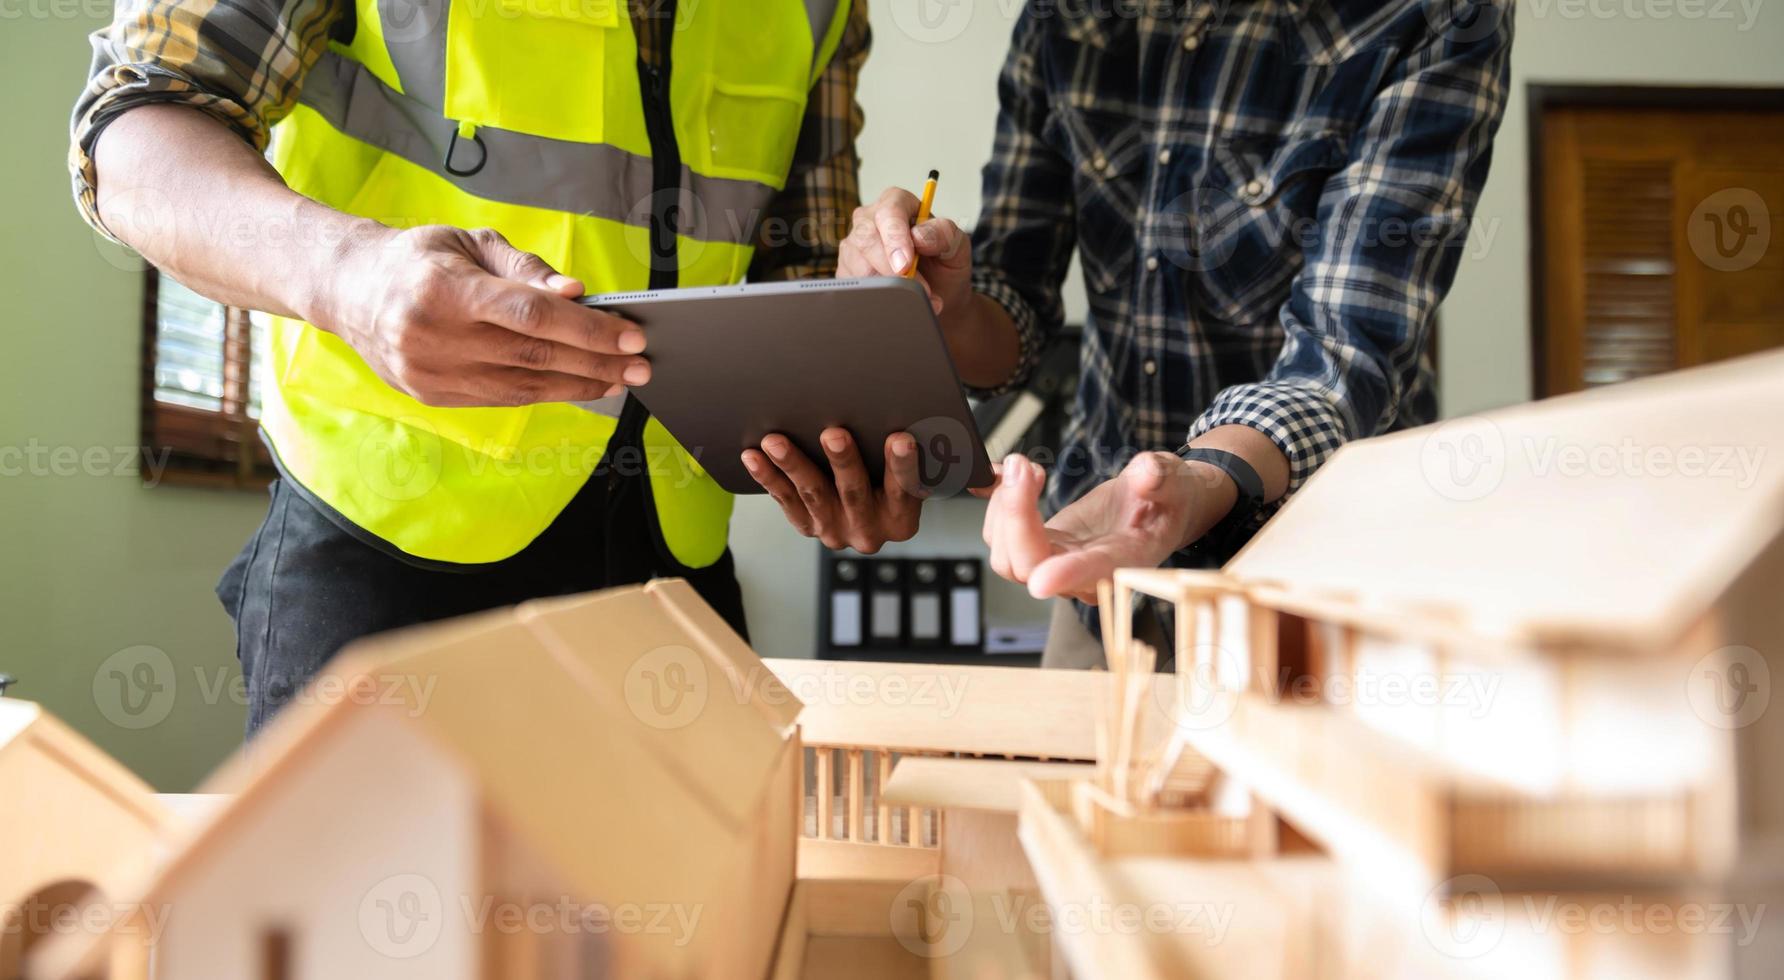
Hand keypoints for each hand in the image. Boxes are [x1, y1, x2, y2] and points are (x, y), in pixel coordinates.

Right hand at [313, 225, 649, 406]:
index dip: (588, 327)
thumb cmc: (421, 259)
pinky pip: (503, 399)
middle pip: (534, 356)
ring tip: (621, 378)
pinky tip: (580, 385)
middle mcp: (434, 337)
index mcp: (443, 289)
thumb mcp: (471, 243)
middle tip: (642, 363)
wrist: (350, 291)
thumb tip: (576, 293)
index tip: (632, 333)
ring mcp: (431, 373)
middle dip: (597, 362)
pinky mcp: (433, 396)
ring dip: (581, 385)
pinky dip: (548, 394)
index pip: (531, 314)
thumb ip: (526, 269)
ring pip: (523, 388)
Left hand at [742, 428, 926, 553]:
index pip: (904, 490)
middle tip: (834, 435)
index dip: (902, 466)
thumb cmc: (889, 477)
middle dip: (843, 462)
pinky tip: (753, 456)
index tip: (900, 439)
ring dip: (793, 465)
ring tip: (776, 442)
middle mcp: (868, 531)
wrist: (870, 511)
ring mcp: (835, 531)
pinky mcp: (807, 526)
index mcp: (900, 520)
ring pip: (812, 495)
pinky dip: (768, 477)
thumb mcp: (904, 472)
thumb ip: (903, 452)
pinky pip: (784, 500)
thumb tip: (898, 408)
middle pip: (854, 493)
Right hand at [839, 186, 972, 317]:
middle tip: (913, 289)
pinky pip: (852, 285)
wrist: (938, 293)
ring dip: (887, 287)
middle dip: (889, 268)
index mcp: (897, 202)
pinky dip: (875, 297)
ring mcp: (854, 245)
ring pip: (857, 265)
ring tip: (915, 298)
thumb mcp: (956, 245)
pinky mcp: (847, 270)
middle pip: (866, 238)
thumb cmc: (944, 263)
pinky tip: (894, 301)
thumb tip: (919, 236)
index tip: (905, 264)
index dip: (895, 238)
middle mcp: (869, 219)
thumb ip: (944, 234)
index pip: (889, 212)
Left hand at [980, 452, 1234, 601]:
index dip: (1067, 576)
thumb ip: (1159, 478)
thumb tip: (1145, 473)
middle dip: (1016, 515)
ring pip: (1008, 557)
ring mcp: (1058, 561)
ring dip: (1002, 508)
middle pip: (1030, 566)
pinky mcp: (1041, 544)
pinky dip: (993, 504)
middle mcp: (1084, 573)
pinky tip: (1000, 474)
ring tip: (1023, 465)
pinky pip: (1003, 537)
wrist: (1156, 504)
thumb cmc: (1166, 498)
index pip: (1094, 573)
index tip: (1042, 580)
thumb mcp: (1173, 480)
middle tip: (1023, 466)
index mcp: (1125, 559)